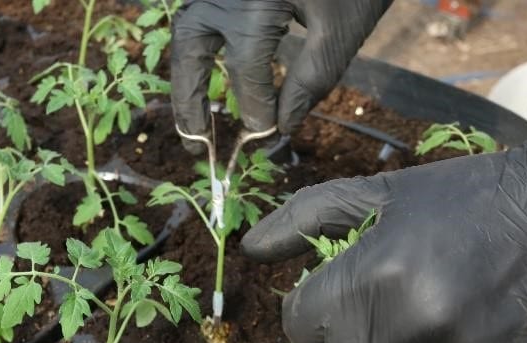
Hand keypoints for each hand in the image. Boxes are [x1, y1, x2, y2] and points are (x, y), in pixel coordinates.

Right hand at [170, 0, 390, 152]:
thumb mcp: (340, 33)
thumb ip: (309, 83)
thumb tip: (280, 128)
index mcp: (256, 0)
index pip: (246, 67)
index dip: (255, 108)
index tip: (265, 137)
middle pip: (192, 45)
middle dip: (190, 98)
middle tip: (196, 144)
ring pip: (187, 30)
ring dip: (187, 77)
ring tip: (195, 121)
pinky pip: (201, 17)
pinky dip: (200, 52)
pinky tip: (210, 82)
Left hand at [242, 130, 526, 342]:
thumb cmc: (464, 198)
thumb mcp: (381, 192)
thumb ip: (305, 217)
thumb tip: (249, 249)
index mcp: (371, 275)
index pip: (298, 325)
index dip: (309, 312)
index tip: (331, 300)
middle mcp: (404, 328)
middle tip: (363, 325)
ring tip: (405, 337)